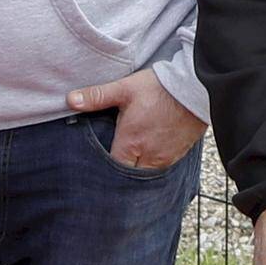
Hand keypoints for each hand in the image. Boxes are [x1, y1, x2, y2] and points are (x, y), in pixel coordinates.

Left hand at [72, 71, 205, 171]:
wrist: (195, 87)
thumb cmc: (159, 88)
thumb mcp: (125, 88)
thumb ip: (97, 96)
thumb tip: (70, 100)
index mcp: (131, 144)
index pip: (112, 170)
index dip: (103, 170)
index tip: (96, 166)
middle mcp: (148, 156)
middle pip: (129, 176)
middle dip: (120, 173)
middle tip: (111, 165)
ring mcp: (165, 158)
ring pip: (146, 174)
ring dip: (137, 169)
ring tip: (130, 160)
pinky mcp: (178, 154)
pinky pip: (162, 168)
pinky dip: (152, 164)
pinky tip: (148, 154)